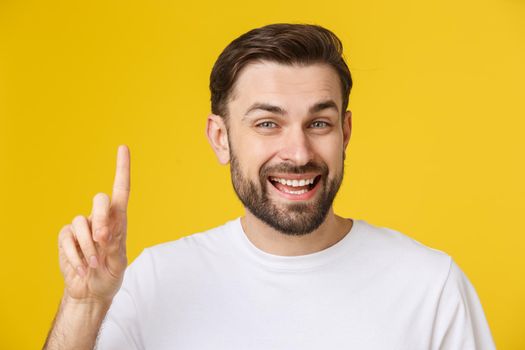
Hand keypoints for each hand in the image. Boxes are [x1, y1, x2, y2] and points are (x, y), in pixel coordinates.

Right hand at [57, 145, 130, 302]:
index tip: (123, 148)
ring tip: (94, 263)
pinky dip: (75, 254)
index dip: (122, 169)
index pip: (121, 190)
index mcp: (119, 221)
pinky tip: (82, 267)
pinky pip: (67, 237)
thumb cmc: (110, 274)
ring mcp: (82, 227)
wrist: (92, 291)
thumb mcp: (119, 262)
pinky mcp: (67, 237)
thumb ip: (114, 245)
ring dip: (88, 247)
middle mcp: (100, 219)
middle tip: (104, 240)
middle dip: (101, 218)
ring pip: (80, 222)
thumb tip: (102, 232)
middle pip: (100, 199)